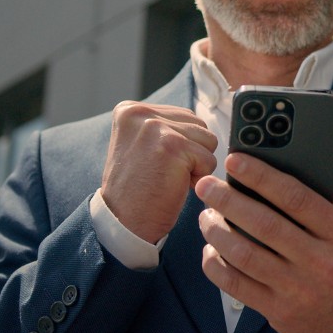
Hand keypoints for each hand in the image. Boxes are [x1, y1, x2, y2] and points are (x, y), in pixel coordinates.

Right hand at [99, 101, 216, 243]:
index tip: (156, 162)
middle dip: (191, 152)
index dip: (181, 144)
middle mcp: (139, 113)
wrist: (123, 222)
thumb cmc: (138, 189)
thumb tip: (202, 121)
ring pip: (207, 140)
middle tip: (163, 172)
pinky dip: (198, 178)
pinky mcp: (173, 146)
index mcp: (129, 110)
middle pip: (198, 124)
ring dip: (196, 164)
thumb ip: (164, 126)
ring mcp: (155, 127)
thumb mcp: (141, 145)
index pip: (183, 116)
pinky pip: (209, 159)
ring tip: (168, 176)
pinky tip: (173, 185)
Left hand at [195, 152, 332, 332]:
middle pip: (265, 225)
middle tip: (206, 184)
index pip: (297, 198)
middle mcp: (321, 262)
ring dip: (218, 232)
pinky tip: (210, 249)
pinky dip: (216, 266)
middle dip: (229, 200)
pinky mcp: (278, 310)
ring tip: (205, 214)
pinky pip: (237, 285)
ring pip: (246, 255)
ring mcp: (298, 289)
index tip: (235, 161)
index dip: (262, 177)